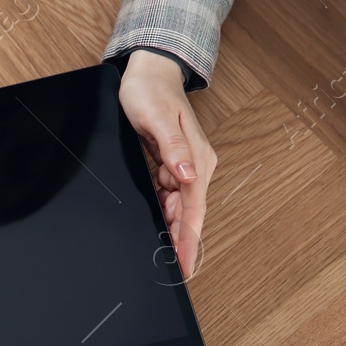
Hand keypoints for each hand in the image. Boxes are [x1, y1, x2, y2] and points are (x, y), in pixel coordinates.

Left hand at [119, 49, 214, 276]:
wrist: (148, 73)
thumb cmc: (151, 92)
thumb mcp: (158, 120)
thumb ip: (173, 149)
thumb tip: (187, 176)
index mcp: (197, 160)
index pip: (193, 208)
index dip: (188, 239)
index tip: (186, 265)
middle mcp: (194, 167)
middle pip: (186, 214)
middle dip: (179, 243)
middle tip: (171, 273)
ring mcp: (182, 167)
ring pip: (175, 208)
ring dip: (167, 230)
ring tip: (159, 257)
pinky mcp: (169, 165)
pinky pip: (166, 197)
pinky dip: (160, 213)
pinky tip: (153, 229)